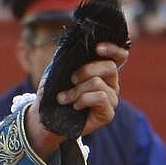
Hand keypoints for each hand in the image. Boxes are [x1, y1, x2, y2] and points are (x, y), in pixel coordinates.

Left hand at [25, 41, 126, 156]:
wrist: (46, 119)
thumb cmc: (53, 93)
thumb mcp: (59, 72)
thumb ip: (68, 58)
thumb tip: (70, 45)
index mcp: (102, 71)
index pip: (119, 56)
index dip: (113, 49)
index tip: (97, 48)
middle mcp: (111, 84)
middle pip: (109, 67)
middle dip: (86, 70)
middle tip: (71, 79)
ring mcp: (111, 99)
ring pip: (98, 83)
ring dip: (76, 90)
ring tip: (64, 98)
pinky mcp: (108, 113)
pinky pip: (100, 97)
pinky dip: (83, 100)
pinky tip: (75, 106)